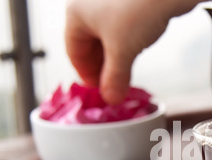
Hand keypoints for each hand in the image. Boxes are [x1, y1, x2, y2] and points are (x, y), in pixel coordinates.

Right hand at [65, 0, 203, 104]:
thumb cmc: (137, 10)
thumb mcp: (123, 50)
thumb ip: (115, 78)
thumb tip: (111, 99)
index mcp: (76, 13)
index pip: (74, 51)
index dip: (87, 75)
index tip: (100, 90)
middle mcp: (88, 3)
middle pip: (89, 43)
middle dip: (102, 67)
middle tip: (114, 85)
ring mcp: (108, 1)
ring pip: (107, 35)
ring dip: (115, 57)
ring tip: (125, 73)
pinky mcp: (128, 1)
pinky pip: (121, 26)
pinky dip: (125, 42)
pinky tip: (135, 51)